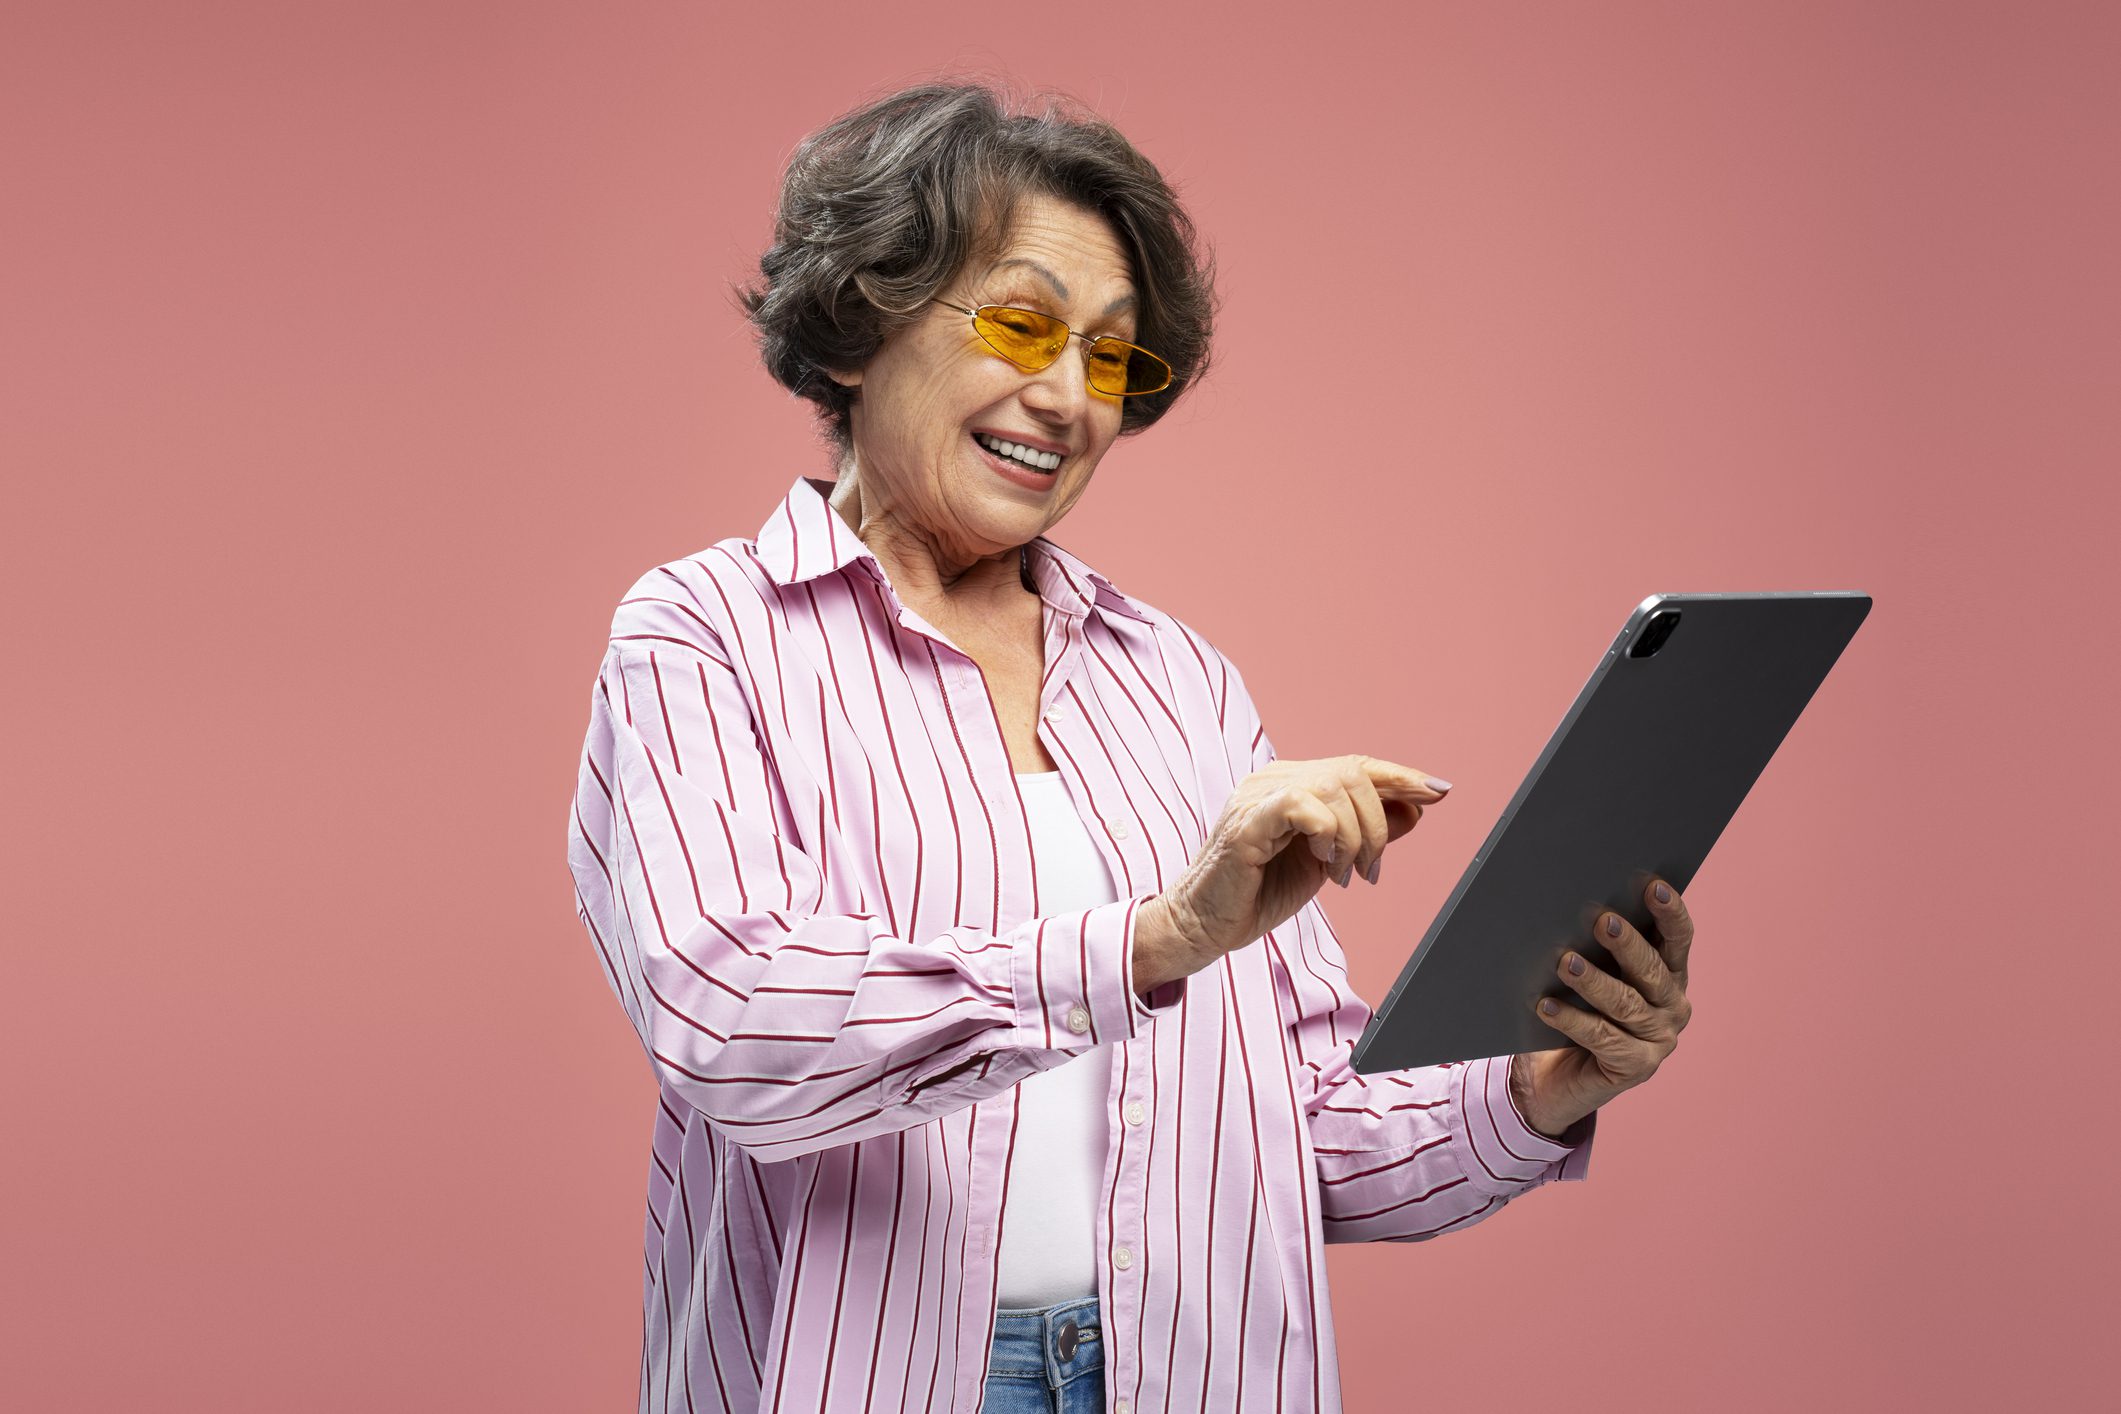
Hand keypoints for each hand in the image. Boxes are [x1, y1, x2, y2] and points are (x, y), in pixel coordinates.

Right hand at [1134, 756, 1450, 992]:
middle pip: (1353, 774)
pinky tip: (1322, 861)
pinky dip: (1328, 833)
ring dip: (1356, 837)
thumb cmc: (1257, 893)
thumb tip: (1413, 808)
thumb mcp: (1326, 862)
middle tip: (1370, 870)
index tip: (1439, 791)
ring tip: (1345, 874)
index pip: (1355, 766)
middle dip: (1378, 824)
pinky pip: (1303, 805)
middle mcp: (1273, 780)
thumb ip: (1363, 833)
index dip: (1401, 776)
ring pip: (1334, 788)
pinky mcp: (1246, 823)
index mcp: (1291, 785)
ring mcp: (1257, 797)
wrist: (1204, 926)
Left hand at [1509, 877, 1696, 1138]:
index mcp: (1669, 974)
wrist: (1554, 1075)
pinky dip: (1572, 1020)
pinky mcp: (1635, 1068)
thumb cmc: (1572, 1007)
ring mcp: (1658, 1040)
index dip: (1669, 912)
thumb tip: (1568, 904)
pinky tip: (1546, 1006)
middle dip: (1627, 944)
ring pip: (1626, 1004)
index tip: (1652, 885)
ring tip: (1564, 962)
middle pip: (1652, 971)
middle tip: (1602, 921)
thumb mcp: (1587, 971)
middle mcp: (1672, 1006)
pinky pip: (1602, 1038)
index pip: (1678, 938)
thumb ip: (1591, 945)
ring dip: (1593, 981)